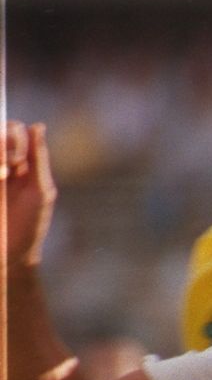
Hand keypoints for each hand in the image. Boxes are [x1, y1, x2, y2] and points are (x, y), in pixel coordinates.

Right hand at [2, 122, 56, 279]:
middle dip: (3, 143)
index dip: (14, 136)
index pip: (12, 129)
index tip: (18, 159)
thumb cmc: (30, 223)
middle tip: (8, 165)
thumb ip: (38, 158)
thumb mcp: (40, 190)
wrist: (10, 253)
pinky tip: (0, 177)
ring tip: (2, 175)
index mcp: (17, 161)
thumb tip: (38, 125)